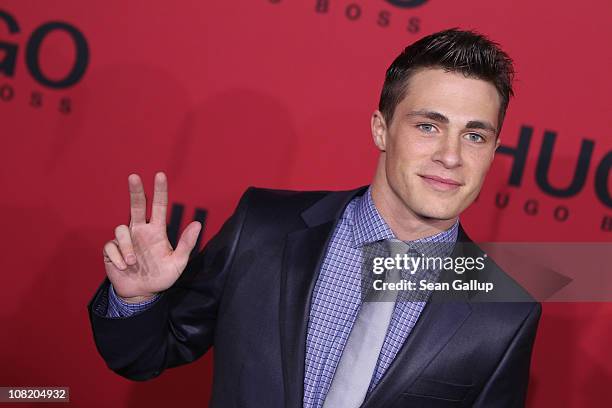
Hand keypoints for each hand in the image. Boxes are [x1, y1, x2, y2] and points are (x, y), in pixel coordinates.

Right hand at [102, 172, 200, 301]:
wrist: (141, 294)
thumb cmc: (161, 277)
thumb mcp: (178, 263)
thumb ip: (186, 245)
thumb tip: (197, 224)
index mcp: (156, 231)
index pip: (158, 206)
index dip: (160, 191)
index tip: (160, 175)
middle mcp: (140, 230)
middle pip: (137, 205)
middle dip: (135, 190)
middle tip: (134, 176)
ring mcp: (126, 240)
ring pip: (121, 229)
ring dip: (127, 247)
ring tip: (132, 263)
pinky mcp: (112, 250)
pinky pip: (111, 246)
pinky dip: (118, 257)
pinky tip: (123, 267)